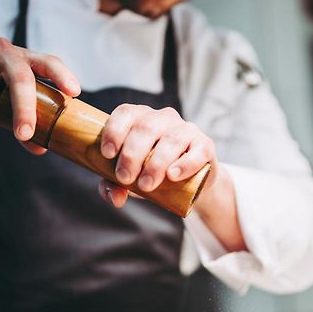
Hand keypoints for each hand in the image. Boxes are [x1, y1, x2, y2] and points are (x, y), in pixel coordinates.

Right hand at [0, 37, 80, 153]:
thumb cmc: (2, 80)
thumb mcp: (19, 89)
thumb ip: (31, 115)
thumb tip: (40, 149)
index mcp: (30, 60)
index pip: (50, 63)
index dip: (63, 76)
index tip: (74, 92)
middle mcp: (9, 55)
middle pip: (22, 80)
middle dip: (24, 109)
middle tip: (25, 134)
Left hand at [98, 104, 217, 207]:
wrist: (191, 184)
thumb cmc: (153, 173)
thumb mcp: (130, 179)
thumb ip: (114, 186)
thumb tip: (115, 198)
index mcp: (141, 118)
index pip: (126, 113)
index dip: (114, 131)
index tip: (108, 155)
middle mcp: (163, 118)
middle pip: (146, 128)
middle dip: (132, 154)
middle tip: (125, 178)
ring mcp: (186, 130)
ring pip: (170, 139)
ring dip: (155, 163)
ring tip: (146, 184)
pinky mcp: (205, 145)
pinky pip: (197, 151)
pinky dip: (184, 164)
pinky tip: (173, 176)